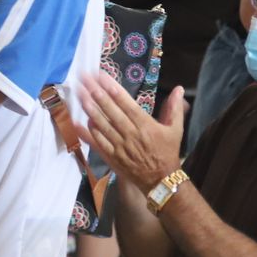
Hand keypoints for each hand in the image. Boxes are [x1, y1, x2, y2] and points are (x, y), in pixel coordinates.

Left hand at [75, 72, 187, 190]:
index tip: (101, 76)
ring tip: (79, 94)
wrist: (161, 181)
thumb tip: (179, 89)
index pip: (126, 103)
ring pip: (101, 125)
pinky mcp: (112, 157)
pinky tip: (77, 121)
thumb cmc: (167, 152)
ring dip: (89, 109)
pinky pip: (97, 142)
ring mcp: (119, 146)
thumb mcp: (175, 130)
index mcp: (145, 125)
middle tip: (84, 79)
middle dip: (96, 93)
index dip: (112, 88)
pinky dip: (87, 132)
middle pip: (110, 110)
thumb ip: (175, 108)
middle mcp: (130, 134)